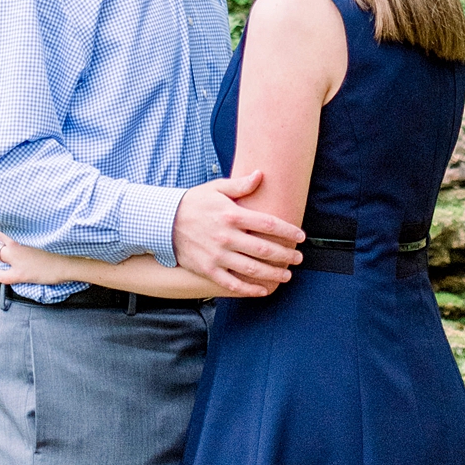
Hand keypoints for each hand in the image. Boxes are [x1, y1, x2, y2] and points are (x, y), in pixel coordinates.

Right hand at [0, 235, 69, 285]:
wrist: (60, 266)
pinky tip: (13, 248)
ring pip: (10, 240)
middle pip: (3, 237)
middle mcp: (16, 246)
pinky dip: (11, 243)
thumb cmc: (39, 271)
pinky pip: (17, 244)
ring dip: (3, 237)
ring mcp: (25, 247)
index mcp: (11, 251)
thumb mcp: (18, 277)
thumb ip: (4, 276)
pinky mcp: (32, 250)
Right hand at [172, 171, 303, 297]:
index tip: (301, 236)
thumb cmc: (194, 203)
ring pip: (252, 269)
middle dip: (285, 255)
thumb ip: (240, 185)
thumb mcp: (216, 188)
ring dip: (273, 274)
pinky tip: (263, 290)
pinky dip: (250, 289)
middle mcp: (226, 236)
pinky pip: (233, 283)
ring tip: (287, 275)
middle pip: (264, 249)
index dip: (287, 231)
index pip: (267, 224)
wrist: (164, 222)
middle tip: (299, 258)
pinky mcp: (208, 270)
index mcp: (231, 214)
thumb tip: (261, 174)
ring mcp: (217, 255)